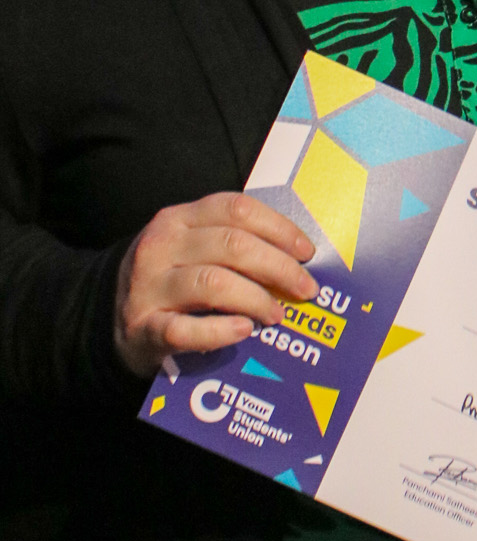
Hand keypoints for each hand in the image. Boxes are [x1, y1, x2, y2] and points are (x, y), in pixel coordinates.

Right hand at [114, 192, 316, 377]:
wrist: (105, 319)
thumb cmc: (169, 281)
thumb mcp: (191, 248)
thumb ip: (233, 244)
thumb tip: (297, 259)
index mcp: (179, 219)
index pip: (237, 209)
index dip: (279, 228)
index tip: (307, 252)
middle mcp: (162, 246)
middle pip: (232, 245)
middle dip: (278, 267)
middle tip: (304, 289)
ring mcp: (148, 287)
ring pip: (213, 283)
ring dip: (255, 299)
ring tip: (277, 315)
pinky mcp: (143, 329)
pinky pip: (186, 329)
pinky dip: (220, 332)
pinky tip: (244, 331)